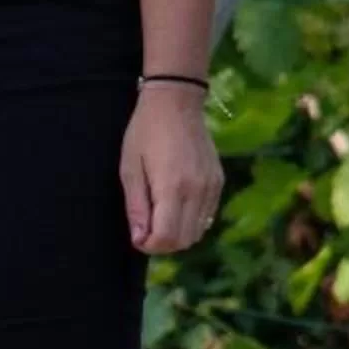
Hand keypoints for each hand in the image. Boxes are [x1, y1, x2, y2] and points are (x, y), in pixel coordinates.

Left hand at [123, 84, 220, 254]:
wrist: (176, 103)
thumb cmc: (144, 134)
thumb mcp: (130, 169)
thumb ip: (136, 206)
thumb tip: (139, 238)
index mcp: (173, 188)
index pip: (167, 237)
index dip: (149, 245)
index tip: (137, 236)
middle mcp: (198, 191)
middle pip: (185, 239)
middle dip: (163, 243)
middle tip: (144, 229)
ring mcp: (212, 186)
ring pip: (199, 231)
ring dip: (177, 233)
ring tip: (158, 217)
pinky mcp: (219, 181)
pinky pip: (208, 215)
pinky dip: (191, 220)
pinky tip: (174, 206)